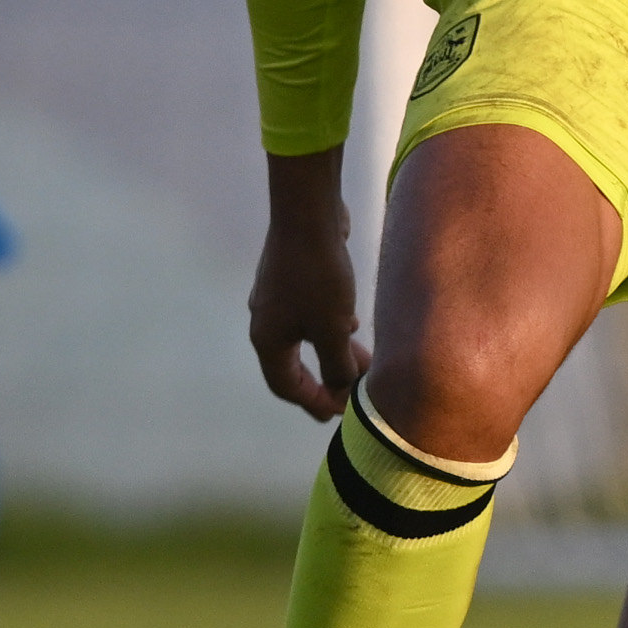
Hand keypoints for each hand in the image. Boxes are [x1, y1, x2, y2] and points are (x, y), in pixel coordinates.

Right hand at [248, 146, 367, 418]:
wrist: (307, 215)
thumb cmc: (318, 277)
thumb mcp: (332, 328)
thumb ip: (336, 364)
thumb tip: (341, 388)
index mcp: (268, 340)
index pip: (287, 387)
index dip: (314, 403)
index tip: (340, 413)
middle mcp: (265, 322)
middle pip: (293, 365)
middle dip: (325, 380)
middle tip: (352, 394)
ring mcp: (275, 299)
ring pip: (303, 338)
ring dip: (331, 352)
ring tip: (361, 360)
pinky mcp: (290, 279)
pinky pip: (308, 316)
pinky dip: (328, 328)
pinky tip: (352, 323)